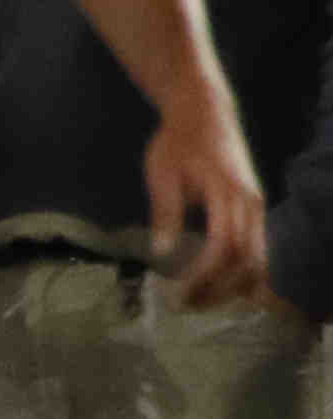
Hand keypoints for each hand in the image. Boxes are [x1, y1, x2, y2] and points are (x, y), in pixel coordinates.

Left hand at [145, 100, 272, 311]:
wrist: (206, 113)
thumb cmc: (178, 141)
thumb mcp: (162, 172)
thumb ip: (165, 211)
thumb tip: (161, 252)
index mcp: (229, 194)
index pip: (224, 246)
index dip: (205, 274)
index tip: (178, 291)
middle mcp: (252, 204)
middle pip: (247, 260)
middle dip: (219, 288)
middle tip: (185, 305)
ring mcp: (257, 208)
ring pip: (258, 259)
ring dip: (232, 285)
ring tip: (199, 300)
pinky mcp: (254, 210)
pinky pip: (258, 250)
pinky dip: (243, 273)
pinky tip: (219, 286)